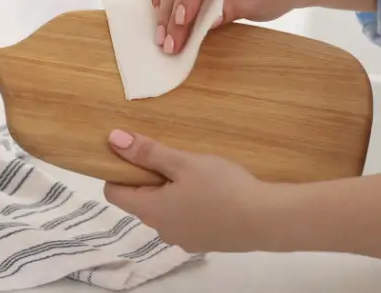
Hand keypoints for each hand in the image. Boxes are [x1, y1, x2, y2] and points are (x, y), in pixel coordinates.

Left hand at [103, 130, 380, 267]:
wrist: (268, 220)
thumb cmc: (223, 188)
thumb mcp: (183, 162)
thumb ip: (148, 152)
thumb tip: (113, 139)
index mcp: (151, 211)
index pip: (114, 193)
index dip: (117, 170)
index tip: (131, 151)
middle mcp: (162, 230)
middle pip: (140, 200)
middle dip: (148, 177)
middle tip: (169, 155)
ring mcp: (184, 238)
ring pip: (164, 209)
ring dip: (170, 190)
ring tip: (192, 170)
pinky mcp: (205, 241)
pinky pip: (186, 218)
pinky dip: (189, 203)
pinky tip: (210, 189)